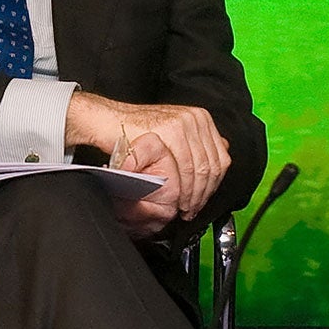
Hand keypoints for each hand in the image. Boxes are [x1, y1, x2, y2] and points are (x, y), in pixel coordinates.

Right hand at [66, 91, 228, 220]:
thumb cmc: (134, 131)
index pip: (220, 159)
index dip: (213, 186)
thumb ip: (195, 141)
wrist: (107, 122)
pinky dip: (183, 187)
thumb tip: (221, 149)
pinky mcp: (171, 130)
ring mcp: (184, 123)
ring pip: (200, 169)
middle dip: (203, 194)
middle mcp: (195, 119)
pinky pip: (185, 166)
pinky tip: (175, 197)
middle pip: (211, 165)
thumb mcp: (171, 132)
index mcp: (200, 118)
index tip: (202, 200)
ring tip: (183, 207)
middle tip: (191, 209)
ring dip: (193, 194)